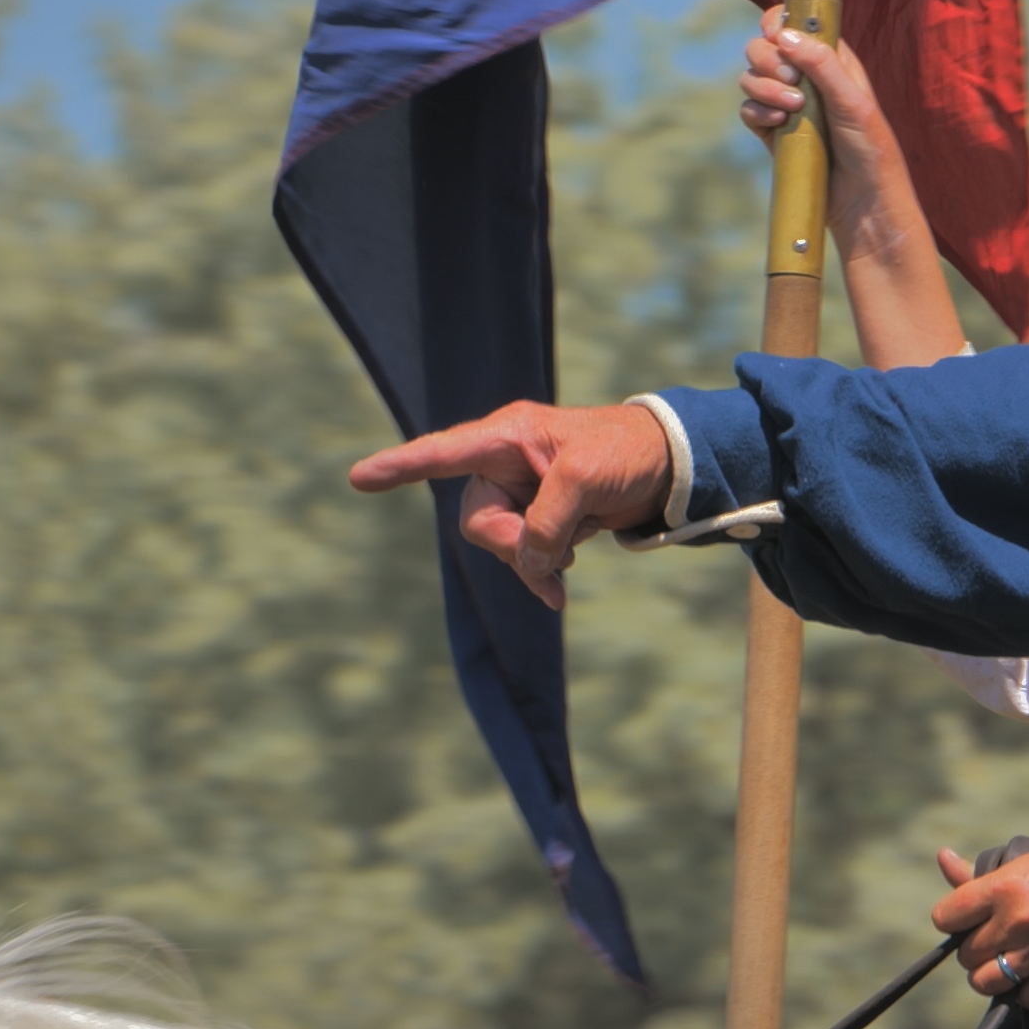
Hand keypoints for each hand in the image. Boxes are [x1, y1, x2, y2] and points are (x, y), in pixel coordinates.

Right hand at [349, 401, 674, 610]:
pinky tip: (557, 592)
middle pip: (477, 520)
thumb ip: (547, 520)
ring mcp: (520, 493)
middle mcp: (504, 462)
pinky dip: (540, 573)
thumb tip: (527, 560)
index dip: (401, 466)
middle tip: (563, 546)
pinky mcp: (539, 518)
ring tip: (578, 547)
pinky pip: (522, 556)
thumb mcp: (587, 480)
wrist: (669, 466)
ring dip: (535, 558)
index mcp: (507, 436)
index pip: (444, 453)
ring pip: (500, 544)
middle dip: (513, 542)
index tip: (359, 478)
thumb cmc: (627, 452)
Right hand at [738, 10, 900, 201]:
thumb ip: (822, 64)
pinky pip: (748, 110)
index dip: (778, 22)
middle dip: (768, 59)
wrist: (863, 202)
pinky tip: (778, 124)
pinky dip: (757, 112)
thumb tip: (783, 34)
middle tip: (791, 80)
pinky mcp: (773, 132)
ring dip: (764, 87)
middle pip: (762, 47)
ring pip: (751, 77)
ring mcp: (787, 104)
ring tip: (793, 109)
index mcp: (830, 59)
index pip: (792, 24)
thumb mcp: (852, 101)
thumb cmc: (870, 147)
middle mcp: (806, 77)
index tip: (775, 34)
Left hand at [932, 832, 1028, 1008]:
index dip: (953, 921)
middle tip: (995, 942)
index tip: (966, 921)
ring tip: (1008, 964)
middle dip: (977, 951)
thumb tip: (944, 859)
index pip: (945, 917)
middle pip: (966, 955)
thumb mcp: (1027, 862)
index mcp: (1004, 886)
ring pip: (987, 982)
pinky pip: (1026, 998)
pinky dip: (1027, 992)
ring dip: (994, 976)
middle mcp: (1017, 918)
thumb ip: (981, 875)